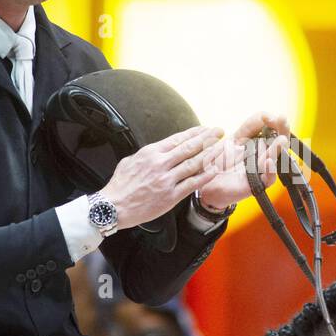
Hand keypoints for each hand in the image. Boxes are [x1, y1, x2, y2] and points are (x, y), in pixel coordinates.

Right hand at [100, 124, 227, 228]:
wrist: (113, 207)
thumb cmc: (120, 186)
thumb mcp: (131, 161)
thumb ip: (148, 154)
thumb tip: (159, 149)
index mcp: (151, 153)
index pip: (178, 139)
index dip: (194, 132)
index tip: (205, 129)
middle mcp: (160, 164)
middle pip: (189, 148)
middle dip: (207, 138)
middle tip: (219, 131)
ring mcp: (167, 180)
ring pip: (194, 164)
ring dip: (210, 154)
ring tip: (222, 147)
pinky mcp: (170, 196)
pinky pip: (192, 184)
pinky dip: (205, 176)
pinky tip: (215, 170)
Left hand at [196, 110, 290, 212]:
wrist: (206, 184)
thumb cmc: (219, 162)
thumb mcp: (232, 140)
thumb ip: (248, 127)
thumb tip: (265, 116)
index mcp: (256, 141)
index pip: (270, 127)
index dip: (271, 119)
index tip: (270, 115)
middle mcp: (262, 154)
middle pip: (277, 141)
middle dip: (282, 129)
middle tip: (283, 120)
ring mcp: (260, 170)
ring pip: (273, 159)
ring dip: (277, 149)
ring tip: (281, 140)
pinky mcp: (256, 184)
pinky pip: (268, 179)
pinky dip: (270, 171)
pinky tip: (268, 162)